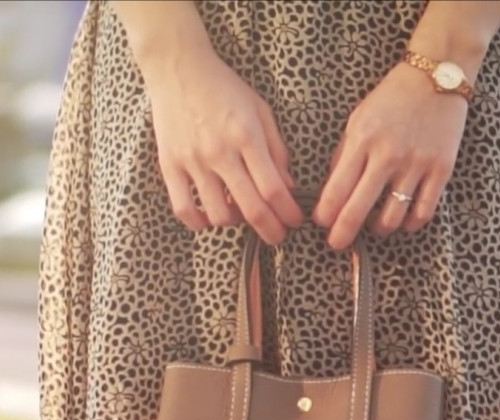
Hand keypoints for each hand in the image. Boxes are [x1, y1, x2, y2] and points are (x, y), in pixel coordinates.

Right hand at [145, 49, 303, 244]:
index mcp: (246, 136)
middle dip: (271, 230)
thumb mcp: (260, 111)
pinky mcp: (169, 165)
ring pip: (218, 215)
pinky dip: (199, 222)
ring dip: (235, 223)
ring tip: (240, 214)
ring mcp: (192, 161)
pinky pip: (183, 209)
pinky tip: (209, 217)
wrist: (178, 68)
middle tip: (278, 236)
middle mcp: (220, 152)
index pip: (273, 189)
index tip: (295, 221)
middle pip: (251, 209)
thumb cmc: (224, 89)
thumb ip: (276, 150)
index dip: (288, 213)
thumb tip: (288, 188)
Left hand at [312, 62, 468, 249]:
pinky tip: (403, 222)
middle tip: (337, 244)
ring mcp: (416, 164)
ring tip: (375, 226)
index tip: (321, 224)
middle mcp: (388, 155)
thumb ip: (344, 155)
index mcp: (362, 141)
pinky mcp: (441, 170)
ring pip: (391, 218)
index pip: (336, 190)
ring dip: (378, 229)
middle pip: (358, 210)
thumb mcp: (358, 120)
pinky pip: (423, 212)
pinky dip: (410, 224)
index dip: (325, 214)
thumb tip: (331, 192)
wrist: (437, 76)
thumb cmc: (392, 99)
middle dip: (342, 234)